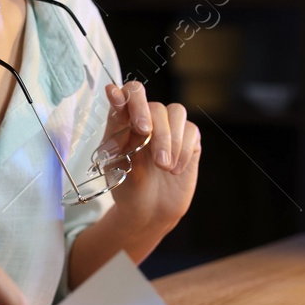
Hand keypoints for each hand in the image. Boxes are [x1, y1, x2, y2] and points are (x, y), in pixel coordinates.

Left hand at [101, 81, 199, 230]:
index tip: (128, 110)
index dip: (132, 98)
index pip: (131, 93)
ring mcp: (170, 128)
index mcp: (126, 119)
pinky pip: (191, 132)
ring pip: (176, 114)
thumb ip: (115, 127)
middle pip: (156, 106)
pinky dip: (184, 151)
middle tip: (155, 155)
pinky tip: (175, 170)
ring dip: (171, 141)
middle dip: (157, 131)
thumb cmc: (126, 185)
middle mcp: (149, 118)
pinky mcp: (190, 141)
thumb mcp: (113, 160)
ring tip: (164, 167)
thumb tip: (113, 93)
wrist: (148, 212)